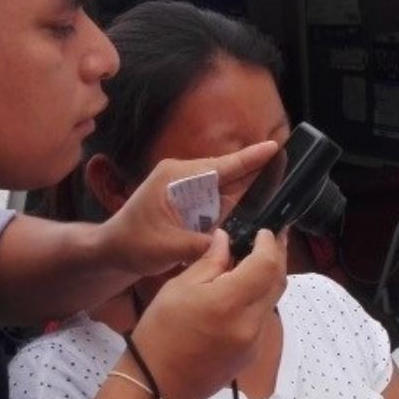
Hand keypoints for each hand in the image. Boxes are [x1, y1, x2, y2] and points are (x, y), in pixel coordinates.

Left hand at [95, 142, 278, 277]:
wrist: (112, 251)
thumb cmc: (132, 244)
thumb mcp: (166, 248)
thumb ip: (200, 246)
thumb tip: (231, 245)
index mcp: (176, 177)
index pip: (220, 166)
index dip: (249, 158)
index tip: (273, 147)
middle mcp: (184, 177)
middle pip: (228, 173)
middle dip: (255, 174)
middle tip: (286, 171)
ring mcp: (187, 188)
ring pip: (226, 189)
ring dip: (246, 195)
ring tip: (275, 195)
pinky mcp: (190, 203)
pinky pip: (218, 202)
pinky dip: (233, 209)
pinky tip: (251, 215)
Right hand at [126, 228, 285, 398]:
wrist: (158, 387)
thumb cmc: (159, 334)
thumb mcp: (178, 288)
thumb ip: (209, 262)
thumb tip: (226, 240)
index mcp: (229, 303)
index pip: (267, 264)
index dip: (270, 243)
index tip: (264, 231)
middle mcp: (250, 323)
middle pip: (278, 282)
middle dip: (277, 257)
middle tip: (270, 239)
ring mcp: (254, 343)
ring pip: (273, 301)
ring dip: (268, 279)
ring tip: (254, 263)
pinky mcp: (252, 355)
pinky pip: (263, 320)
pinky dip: (258, 301)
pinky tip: (242, 294)